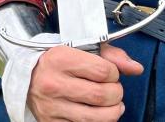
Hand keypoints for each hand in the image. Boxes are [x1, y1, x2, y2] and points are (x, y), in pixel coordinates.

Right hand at [26, 43, 142, 121]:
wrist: (27, 77)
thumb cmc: (59, 62)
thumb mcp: (82, 49)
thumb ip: (112, 56)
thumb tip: (136, 68)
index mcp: (60, 59)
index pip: (104, 70)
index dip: (114, 73)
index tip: (110, 73)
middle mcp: (53, 84)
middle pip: (102, 95)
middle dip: (116, 93)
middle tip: (113, 90)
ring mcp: (52, 107)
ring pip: (97, 118)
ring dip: (113, 112)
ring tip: (112, 105)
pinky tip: (99, 114)